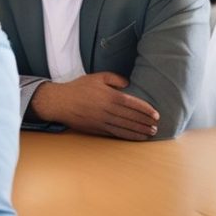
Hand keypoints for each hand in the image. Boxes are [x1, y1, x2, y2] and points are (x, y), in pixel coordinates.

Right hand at [31, 72, 159, 140]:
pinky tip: (137, 137)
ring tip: (151, 133)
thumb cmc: (78, 88)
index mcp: (110, 96)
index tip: (156, 114)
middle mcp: (108, 109)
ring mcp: (103, 120)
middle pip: (132, 117)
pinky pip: (116, 133)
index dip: (146, 110)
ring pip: (126, 127)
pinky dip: (128, 136)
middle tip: (156, 126)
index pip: (133, 103)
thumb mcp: (96, 77)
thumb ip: (114, 78)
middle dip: (146, 122)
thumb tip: (127, 84)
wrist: (59, 102)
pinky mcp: (97, 128)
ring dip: (140, 131)